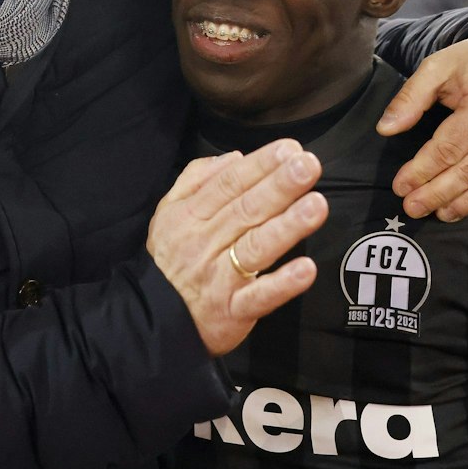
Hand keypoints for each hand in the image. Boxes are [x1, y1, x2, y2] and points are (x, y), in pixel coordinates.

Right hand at [147, 140, 327, 355]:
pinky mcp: (233, 311)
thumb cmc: (171, 259)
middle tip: (307, 165)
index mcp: (191, 216)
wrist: (151, 319)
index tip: (289, 149)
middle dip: (279, 186)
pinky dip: (282, 284)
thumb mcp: (169, 212)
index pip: (228, 184)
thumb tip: (235, 157)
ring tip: (315, 205)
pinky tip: (306, 269)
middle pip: (246, 210)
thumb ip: (197, 179)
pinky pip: (259, 296)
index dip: (259, 165)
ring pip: (256, 248)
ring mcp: (220, 278)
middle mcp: (206, 242)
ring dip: (287, 226)